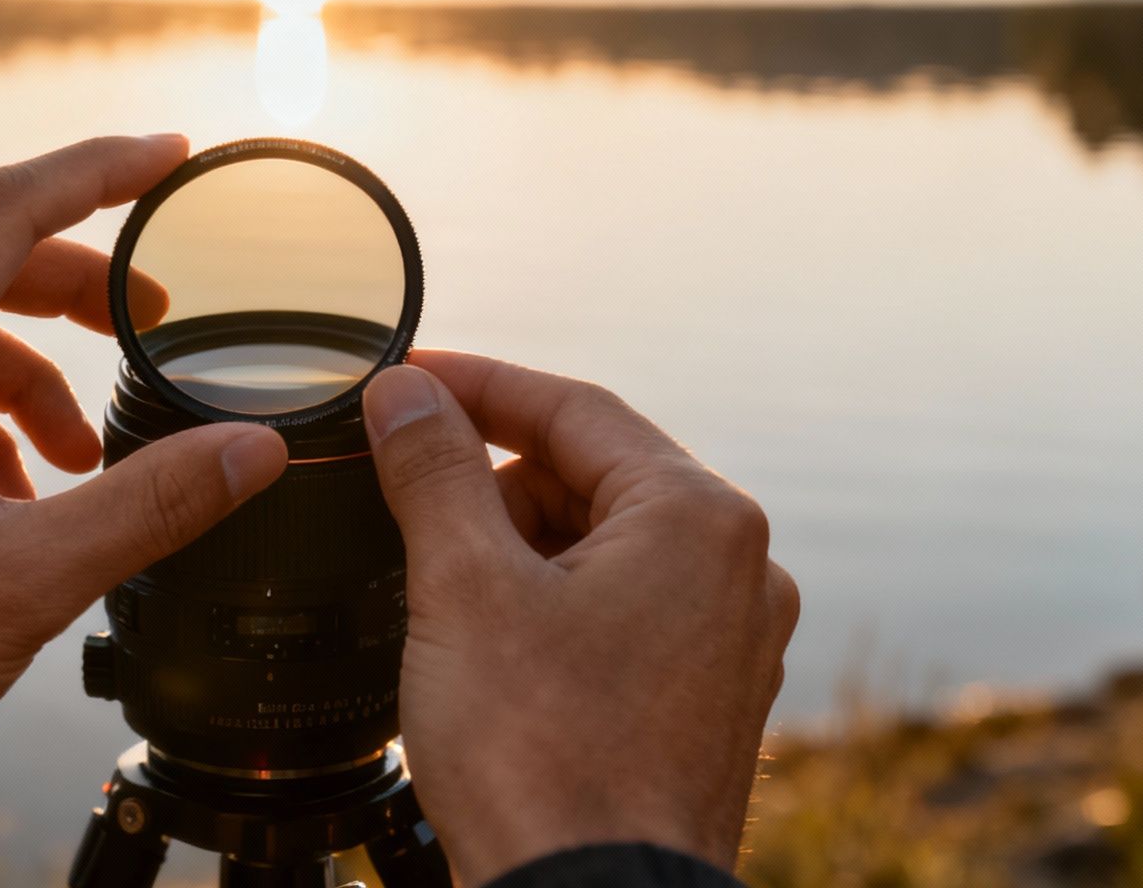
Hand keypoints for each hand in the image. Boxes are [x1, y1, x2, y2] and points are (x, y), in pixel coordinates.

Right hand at [361, 352, 797, 884]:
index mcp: (699, 519)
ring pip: (603, 547)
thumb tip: (406, 393)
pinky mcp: (704, 703)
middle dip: (491, 482)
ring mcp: (730, 643)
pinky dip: (548, 606)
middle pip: (590, 476)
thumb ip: (432, 469)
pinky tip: (486, 644)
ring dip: (515, 549)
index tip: (406, 380)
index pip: (573, 408)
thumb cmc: (541, 761)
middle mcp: (739, 571)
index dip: (475, 384)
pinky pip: (619, 613)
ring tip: (440, 596)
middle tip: (403, 501)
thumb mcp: (462, 588)